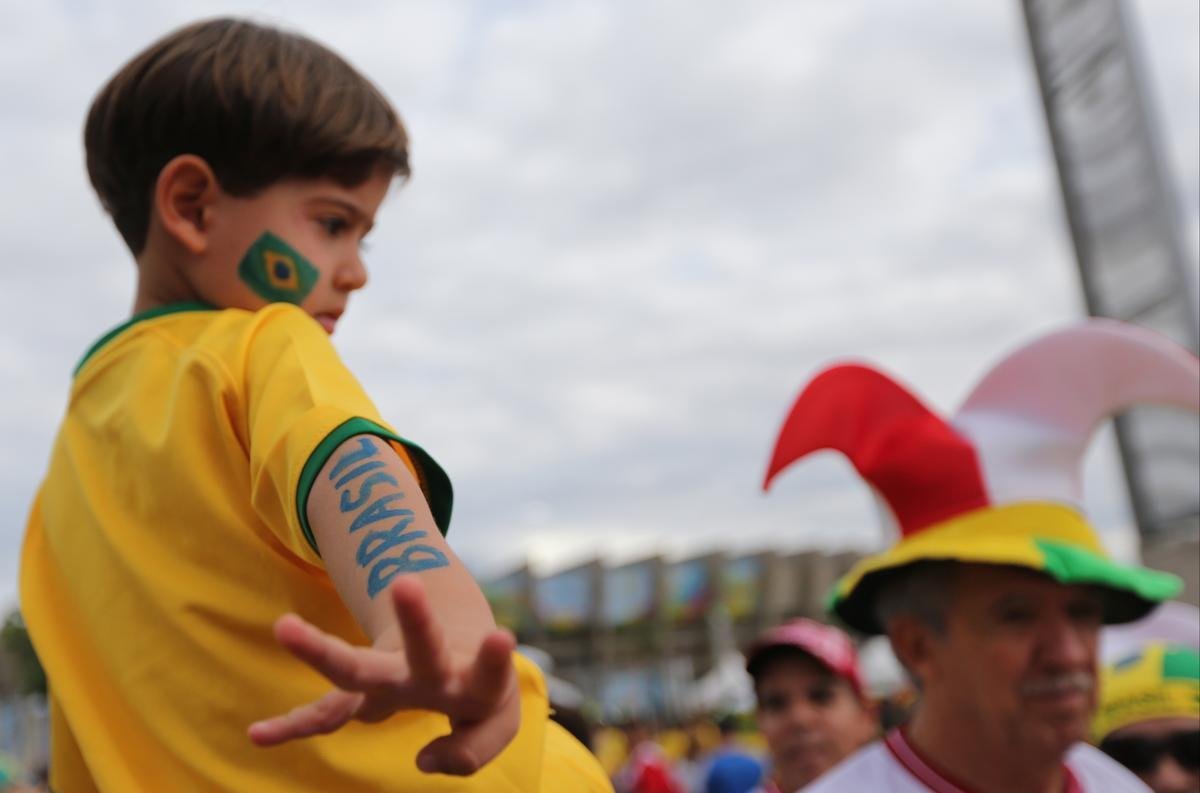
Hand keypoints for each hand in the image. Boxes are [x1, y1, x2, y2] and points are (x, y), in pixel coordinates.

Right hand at [248, 577, 519, 775]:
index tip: (501, 633)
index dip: (494, 656)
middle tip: (404, 583)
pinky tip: (259, 735)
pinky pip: (324, 716)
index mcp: (473, 677)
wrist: (458, 642)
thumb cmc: (481, 691)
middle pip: (422, 648)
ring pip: (357, 668)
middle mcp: (428, 671)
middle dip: (417, 620)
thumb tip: (423, 762)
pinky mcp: (366, 692)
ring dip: (321, 650)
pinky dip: (293, 727)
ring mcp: (391, 678)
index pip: (487, 677)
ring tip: (283, 627)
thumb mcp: (497, 722)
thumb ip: (472, 752)